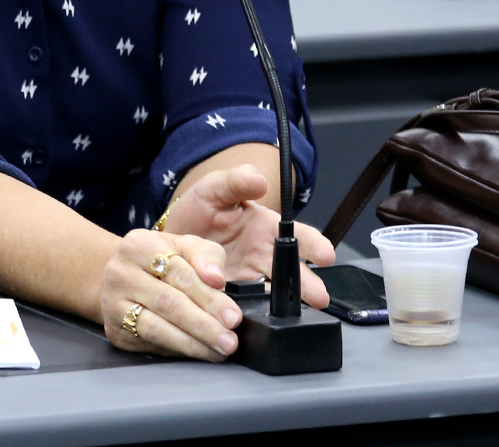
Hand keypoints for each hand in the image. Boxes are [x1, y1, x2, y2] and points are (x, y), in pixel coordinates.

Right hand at [101, 230, 240, 360]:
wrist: (121, 276)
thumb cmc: (160, 260)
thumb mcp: (184, 247)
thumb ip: (206, 257)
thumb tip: (217, 279)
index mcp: (140, 245)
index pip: (180, 274)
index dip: (209, 297)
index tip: (233, 316)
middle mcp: (121, 274)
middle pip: (168, 303)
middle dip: (203, 325)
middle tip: (229, 340)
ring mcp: (114, 304)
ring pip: (156, 328)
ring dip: (191, 343)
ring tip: (218, 351)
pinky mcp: (115, 330)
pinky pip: (149, 343)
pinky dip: (177, 350)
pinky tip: (197, 352)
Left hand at [161, 164, 336, 307]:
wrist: (173, 238)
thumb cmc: (199, 211)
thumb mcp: (214, 189)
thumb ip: (235, 181)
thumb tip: (259, 179)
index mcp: (266, 229)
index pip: (298, 236)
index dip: (314, 245)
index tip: (325, 254)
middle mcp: (263, 258)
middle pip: (292, 272)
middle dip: (307, 285)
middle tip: (318, 296)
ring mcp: (249, 281)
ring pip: (273, 295)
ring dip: (285, 305)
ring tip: (292, 314)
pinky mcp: (231, 300)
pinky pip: (244, 309)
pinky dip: (249, 314)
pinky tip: (249, 319)